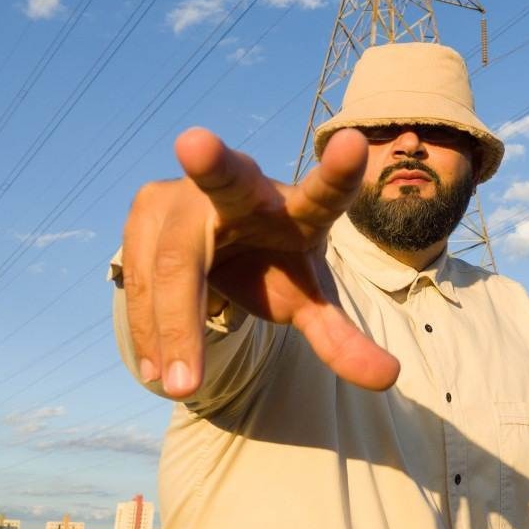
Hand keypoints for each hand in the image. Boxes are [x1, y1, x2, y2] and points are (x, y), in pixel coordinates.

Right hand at [121, 126, 399, 398]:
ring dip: (173, 326)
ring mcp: (189, 191)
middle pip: (225, 182)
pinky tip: (157, 371)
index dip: (340, 173)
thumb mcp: (307, 300)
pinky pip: (140, 278)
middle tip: (195, 142)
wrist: (219, 241)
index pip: (326, 194)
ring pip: (173, 262)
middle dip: (211, 162)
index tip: (354, 142)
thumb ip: (339, 338)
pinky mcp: (147, 207)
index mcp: (298, 208)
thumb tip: (389, 379)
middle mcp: (243, 186)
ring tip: (182, 386)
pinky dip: (149, 330)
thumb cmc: (273, 266)